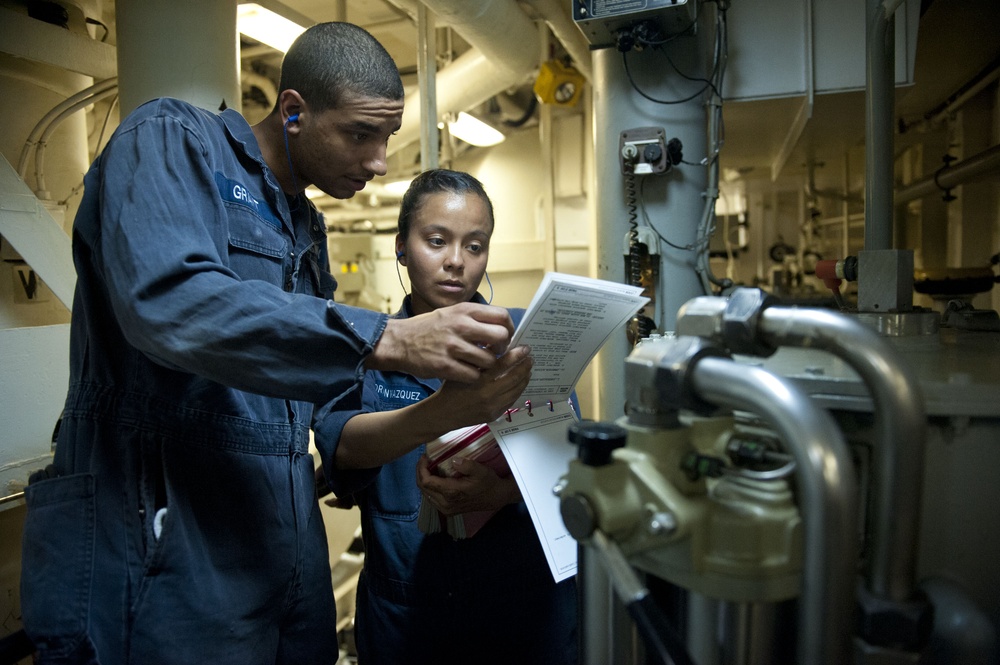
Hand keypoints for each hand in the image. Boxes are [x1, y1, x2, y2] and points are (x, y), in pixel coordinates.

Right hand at [368, 302, 514, 381]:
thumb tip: (500, 328)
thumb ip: (474, 318)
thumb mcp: (451, 314)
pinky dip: (475, 377)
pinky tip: (468, 374)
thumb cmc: (428, 328)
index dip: (509, 329)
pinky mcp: (445, 366)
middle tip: (496, 354)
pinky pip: (474, 375)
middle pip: (500, 337)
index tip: (506, 338)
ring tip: (480, 365)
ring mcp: (453, 346)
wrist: (399, 341)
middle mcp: (460, 326)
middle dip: (503, 349)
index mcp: (464, 310)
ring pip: (489, 360)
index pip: (501, 316)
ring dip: (489, 367)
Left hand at [416, 455, 519, 515]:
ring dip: (424, 480)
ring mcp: (445, 509)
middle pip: (422, 488)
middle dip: (420, 472)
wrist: (495, 497)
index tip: (425, 457)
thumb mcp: (480, 470)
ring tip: (428, 467)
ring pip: (425, 493)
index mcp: (451, 493)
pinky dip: (429, 487)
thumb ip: (467, 465)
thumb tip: (453, 460)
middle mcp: (445, 503)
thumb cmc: (488, 482)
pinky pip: (431, 498)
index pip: (426, 482)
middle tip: (425, 460)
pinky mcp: (447, 510)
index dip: (421, 468)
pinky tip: (434, 478)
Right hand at [426, 344, 532, 429]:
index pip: (503, 364)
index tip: (525, 348)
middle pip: (515, 377)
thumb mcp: (461, 370)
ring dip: (525, 378)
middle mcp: (488, 394)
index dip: (517, 355)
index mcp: (479, 380)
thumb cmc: (451, 389)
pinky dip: (519, 390)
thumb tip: (497, 348)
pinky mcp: (495, 414)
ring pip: (517, 390)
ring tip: (528, 369)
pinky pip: (512, 400)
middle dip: (525, 366)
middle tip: (530, 358)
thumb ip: (478, 361)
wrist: (443, 414)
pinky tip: (520, 383)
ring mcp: (493, 406)